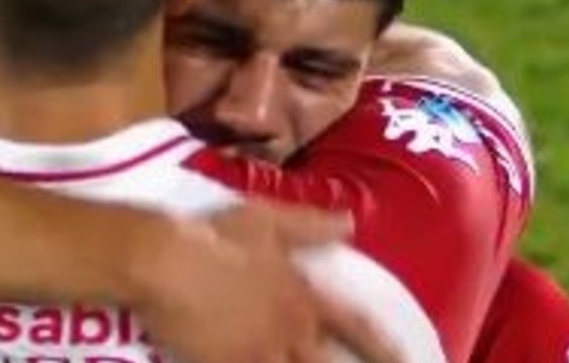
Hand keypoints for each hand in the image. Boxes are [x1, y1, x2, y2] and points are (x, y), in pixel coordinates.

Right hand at [134, 201, 405, 362]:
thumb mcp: (265, 219)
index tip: (406, 361)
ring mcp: (254, 356)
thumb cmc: (214, 234)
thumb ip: (310, 224)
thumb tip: (351, 222)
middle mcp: (286, 332)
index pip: (354, 327)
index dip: (383, 348)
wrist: (162, 261)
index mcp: (301, 297)